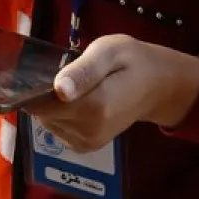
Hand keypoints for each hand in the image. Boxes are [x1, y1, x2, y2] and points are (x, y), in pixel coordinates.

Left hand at [26, 34, 198, 153]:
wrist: (156, 87)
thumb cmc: (133, 62)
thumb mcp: (110, 51)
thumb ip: (84, 69)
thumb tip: (59, 89)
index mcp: (95, 107)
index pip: (43, 103)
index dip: (41, 85)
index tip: (58, 69)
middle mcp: (89, 132)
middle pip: (44, 113)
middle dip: (49, 93)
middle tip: (75, 75)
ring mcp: (86, 143)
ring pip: (48, 121)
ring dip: (56, 104)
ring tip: (81, 87)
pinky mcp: (84, 146)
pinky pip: (57, 128)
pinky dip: (61, 114)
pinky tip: (80, 101)